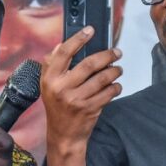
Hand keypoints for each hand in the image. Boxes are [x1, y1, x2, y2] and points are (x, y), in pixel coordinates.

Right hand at [41, 26, 121, 165]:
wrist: (63, 135)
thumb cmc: (56, 107)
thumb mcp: (47, 85)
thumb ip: (51, 65)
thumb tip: (61, 45)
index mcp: (50, 79)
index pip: (64, 52)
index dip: (79, 39)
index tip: (90, 30)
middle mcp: (62, 88)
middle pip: (89, 64)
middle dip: (107, 55)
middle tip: (117, 52)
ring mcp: (77, 99)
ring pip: (102, 78)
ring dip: (114, 71)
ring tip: (118, 69)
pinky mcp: (90, 109)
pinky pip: (108, 93)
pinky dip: (116, 87)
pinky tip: (116, 85)